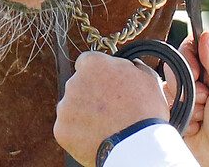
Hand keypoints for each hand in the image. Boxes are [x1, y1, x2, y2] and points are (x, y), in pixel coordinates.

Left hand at [54, 51, 169, 166]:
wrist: (137, 146)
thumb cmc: (145, 110)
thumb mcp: (147, 77)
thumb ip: (133, 66)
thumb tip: (131, 64)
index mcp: (92, 63)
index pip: (87, 63)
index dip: (98, 75)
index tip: (106, 86)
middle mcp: (74, 81)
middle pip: (78, 85)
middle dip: (89, 95)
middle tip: (107, 109)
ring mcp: (65, 106)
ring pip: (71, 107)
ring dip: (82, 114)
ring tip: (103, 126)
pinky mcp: (61, 130)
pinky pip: (67, 129)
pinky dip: (78, 134)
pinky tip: (95, 137)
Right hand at [177, 32, 208, 166]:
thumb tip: (206, 36)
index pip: (194, 44)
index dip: (190, 55)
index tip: (197, 73)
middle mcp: (204, 75)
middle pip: (178, 61)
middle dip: (189, 83)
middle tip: (205, 98)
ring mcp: (190, 92)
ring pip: (170, 82)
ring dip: (186, 101)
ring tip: (202, 114)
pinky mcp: (179, 108)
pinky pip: (166, 101)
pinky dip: (180, 114)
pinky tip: (195, 123)